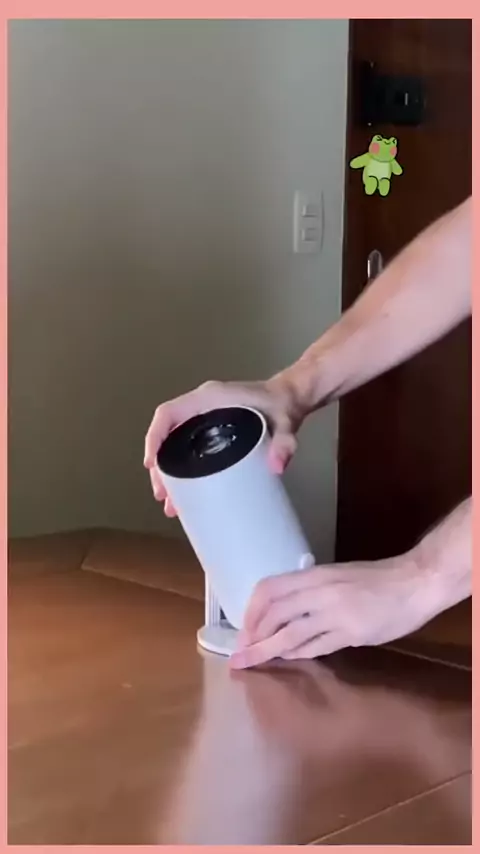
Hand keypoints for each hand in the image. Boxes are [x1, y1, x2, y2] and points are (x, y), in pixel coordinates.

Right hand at [144, 375, 305, 515]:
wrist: (292, 398)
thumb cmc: (283, 405)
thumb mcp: (285, 423)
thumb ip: (284, 442)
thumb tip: (277, 466)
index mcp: (210, 398)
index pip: (169, 413)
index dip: (155, 437)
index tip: (152, 465)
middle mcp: (203, 406)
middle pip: (168, 434)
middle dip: (161, 466)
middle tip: (162, 495)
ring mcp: (205, 418)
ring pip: (175, 443)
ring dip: (169, 472)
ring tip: (171, 503)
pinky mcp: (212, 430)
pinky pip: (187, 446)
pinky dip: (183, 469)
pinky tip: (187, 494)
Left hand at [230, 553, 435, 668]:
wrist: (414, 582)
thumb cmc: (376, 578)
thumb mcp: (337, 575)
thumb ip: (312, 590)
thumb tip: (284, 611)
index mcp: (316, 575)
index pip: (269, 590)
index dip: (252, 610)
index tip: (244, 627)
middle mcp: (321, 593)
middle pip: (274, 616)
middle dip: (254, 636)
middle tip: (243, 651)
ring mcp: (336, 615)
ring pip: (290, 636)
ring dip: (268, 651)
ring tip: (253, 661)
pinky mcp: (352, 635)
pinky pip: (316, 648)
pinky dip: (298, 655)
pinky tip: (288, 659)